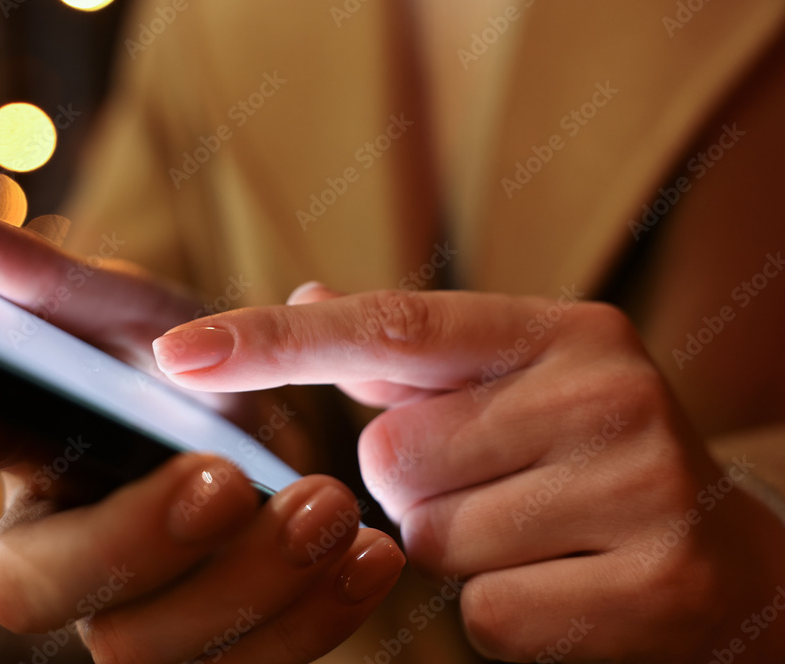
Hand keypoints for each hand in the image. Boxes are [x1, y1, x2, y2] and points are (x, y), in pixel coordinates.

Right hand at [0, 197, 404, 662]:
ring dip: (245, 582)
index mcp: (21, 443)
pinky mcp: (210, 647)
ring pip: (143, 647)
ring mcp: (130, 607)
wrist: (270, 420)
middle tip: (223, 479)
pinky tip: (370, 557)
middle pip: (34, 586)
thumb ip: (41, 277)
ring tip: (329, 508)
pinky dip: (314, 617)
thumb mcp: (131, 309)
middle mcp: (57, 542)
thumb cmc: (183, 360)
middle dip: (131, 538)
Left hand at [152, 283, 784, 662]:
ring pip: (431, 539)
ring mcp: (641, 483)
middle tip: (491, 485)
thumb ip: (407, 354)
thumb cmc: (585, 458)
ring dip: (455, 548)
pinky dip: (502, 609)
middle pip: (392, 458)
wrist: (731, 552)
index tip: (175, 353)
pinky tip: (565, 584)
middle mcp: (604, 388)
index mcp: (558, 330)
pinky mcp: (660, 579)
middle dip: (411, 489)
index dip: (273, 339)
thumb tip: (306, 294)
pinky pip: (488, 611)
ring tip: (533, 530)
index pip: (391, 324)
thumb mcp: (513, 387)